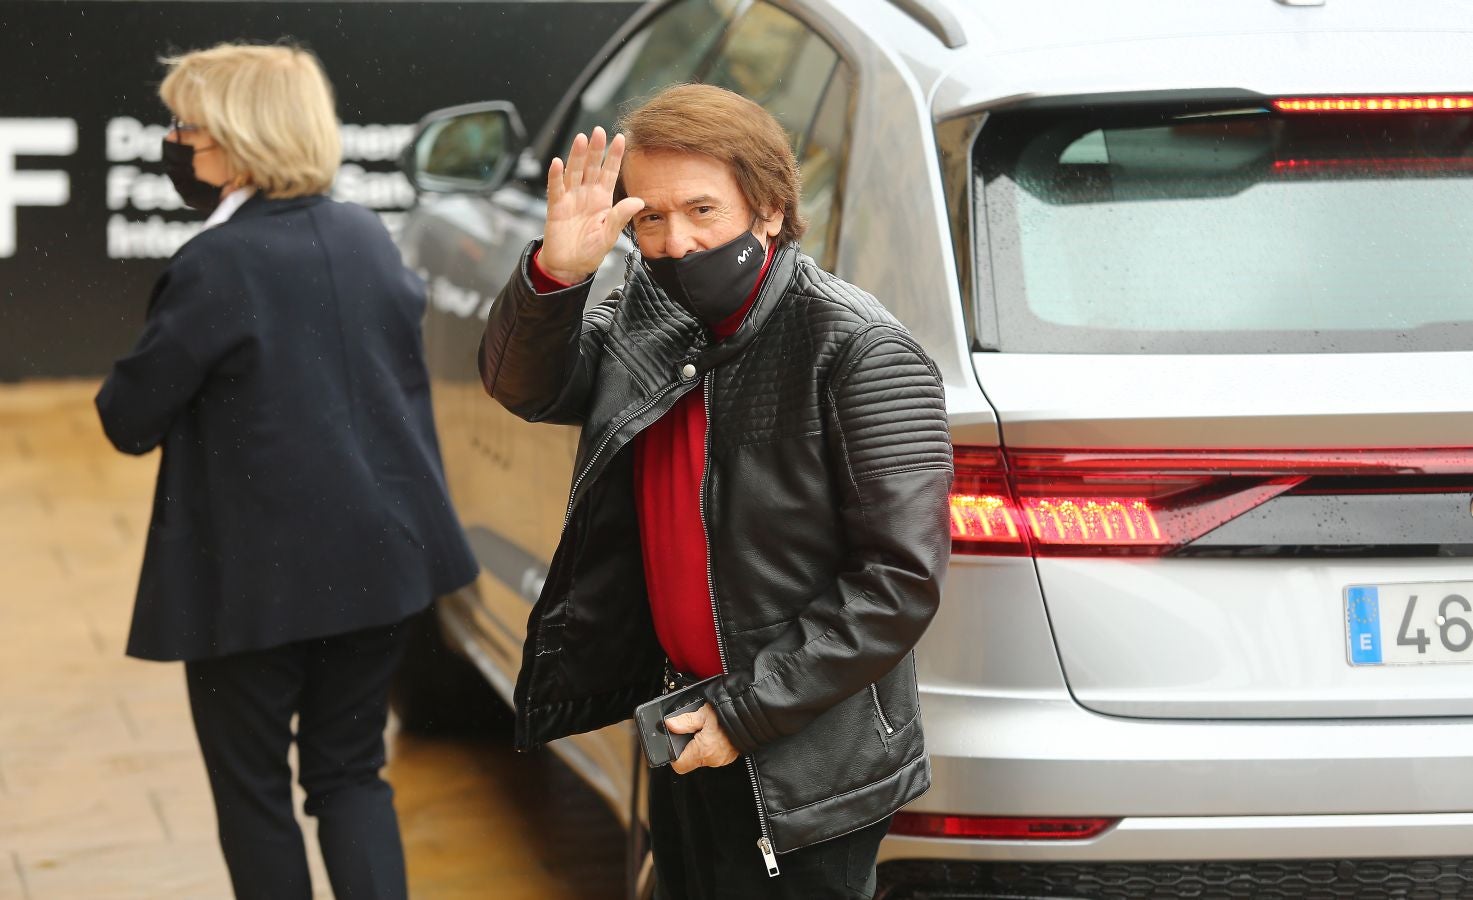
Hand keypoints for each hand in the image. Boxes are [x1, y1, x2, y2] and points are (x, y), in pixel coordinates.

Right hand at [540, 127, 643, 283]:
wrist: (570, 267)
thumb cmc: (591, 251)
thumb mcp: (610, 234)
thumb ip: (621, 216)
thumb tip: (639, 200)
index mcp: (602, 199)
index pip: (610, 172)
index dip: (615, 156)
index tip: (622, 138)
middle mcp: (587, 194)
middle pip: (591, 166)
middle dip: (595, 149)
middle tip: (599, 130)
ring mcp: (571, 198)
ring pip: (574, 172)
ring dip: (576, 156)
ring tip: (581, 139)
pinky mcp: (556, 207)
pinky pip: (556, 189)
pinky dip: (556, 176)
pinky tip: (557, 162)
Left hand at [666, 702, 739, 773]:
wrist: (752, 717)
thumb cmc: (729, 715)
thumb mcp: (703, 714)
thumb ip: (685, 721)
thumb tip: (670, 724)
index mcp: (702, 751)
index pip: (679, 766)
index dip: (673, 756)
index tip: (675, 743)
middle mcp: (711, 760)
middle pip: (690, 760)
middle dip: (688, 746)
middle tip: (693, 731)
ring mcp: (721, 760)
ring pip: (702, 757)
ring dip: (700, 746)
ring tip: (706, 730)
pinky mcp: (728, 757)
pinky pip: (714, 755)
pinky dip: (711, 746)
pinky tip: (715, 734)